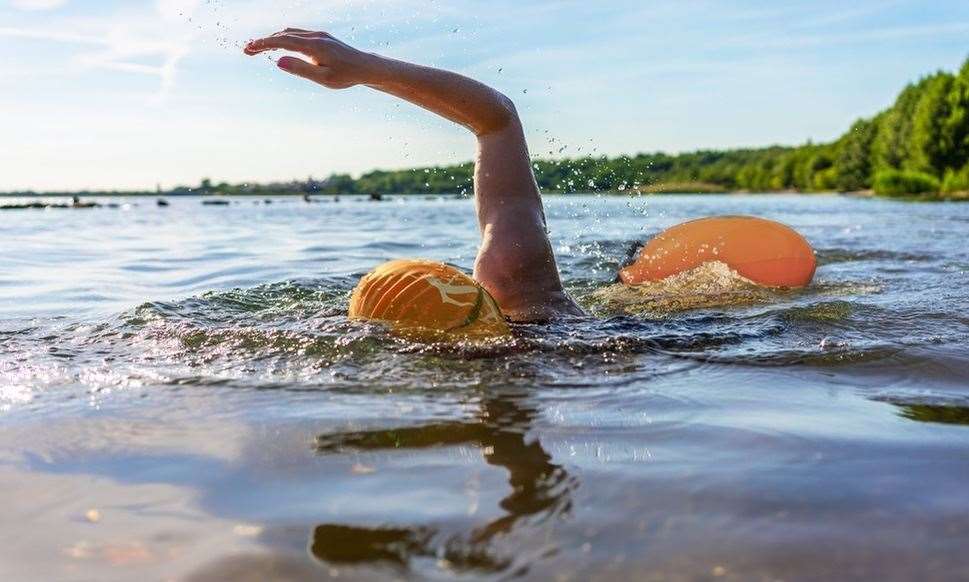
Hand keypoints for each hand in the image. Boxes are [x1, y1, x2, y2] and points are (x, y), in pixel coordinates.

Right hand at [244, 28, 373, 88]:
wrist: (365, 67)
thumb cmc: (346, 76)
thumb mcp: (323, 78)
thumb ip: (300, 69)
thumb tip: (278, 61)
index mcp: (314, 45)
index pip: (283, 41)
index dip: (264, 44)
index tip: (249, 49)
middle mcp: (315, 36)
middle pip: (283, 34)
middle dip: (264, 42)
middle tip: (247, 51)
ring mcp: (319, 35)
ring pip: (290, 32)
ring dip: (272, 39)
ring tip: (258, 49)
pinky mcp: (321, 37)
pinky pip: (297, 34)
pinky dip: (283, 39)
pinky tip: (277, 46)